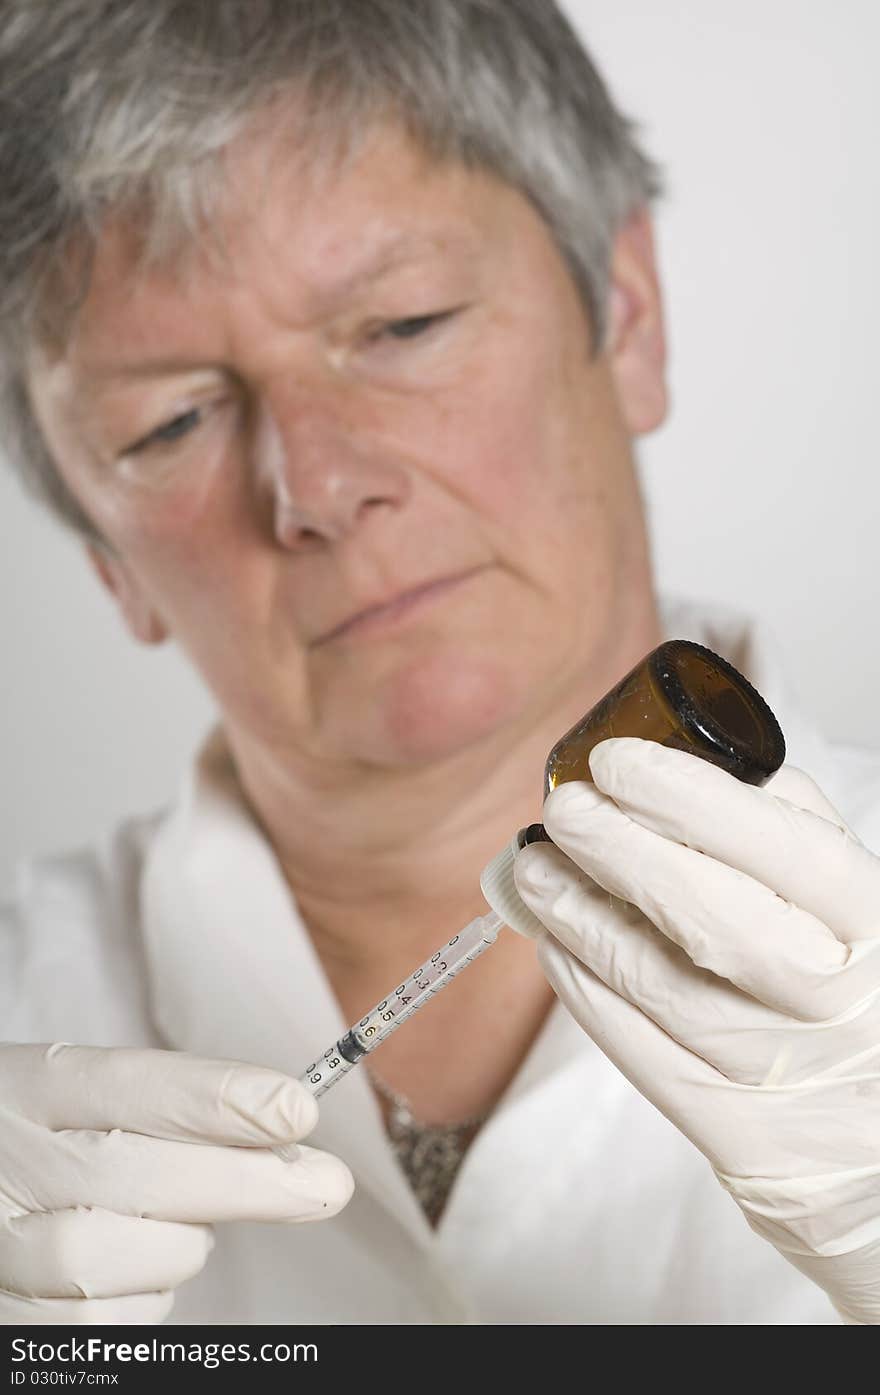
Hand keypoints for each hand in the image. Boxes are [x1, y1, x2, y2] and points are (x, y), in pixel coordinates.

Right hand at [0, 1044, 352, 1323]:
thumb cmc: (58, 1141)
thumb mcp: (97, 1096)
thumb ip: (184, 1104)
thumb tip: (292, 1127)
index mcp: (33, 1088)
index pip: (128, 1083)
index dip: (217, 1098)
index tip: (299, 1109)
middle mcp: (8, 1163)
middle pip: (132, 1176)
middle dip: (242, 1182)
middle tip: (326, 1184)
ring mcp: (0, 1246)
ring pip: (108, 1258)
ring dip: (179, 1246)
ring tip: (186, 1227)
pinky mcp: (7, 1319)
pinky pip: (94, 1324)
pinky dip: (144, 1299)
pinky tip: (145, 1272)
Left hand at [513, 737, 879, 1324]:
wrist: (878, 1128)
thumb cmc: (859, 988)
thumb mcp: (858, 901)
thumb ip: (790, 828)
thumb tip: (683, 766)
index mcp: (873, 924)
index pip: (783, 847)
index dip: (688, 799)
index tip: (616, 763)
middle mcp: (830, 1000)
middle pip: (708, 918)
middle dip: (618, 852)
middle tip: (564, 810)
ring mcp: (779, 1069)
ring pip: (656, 983)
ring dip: (579, 917)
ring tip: (537, 870)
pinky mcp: (731, 1129)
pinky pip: (635, 1046)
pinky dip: (584, 985)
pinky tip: (557, 941)